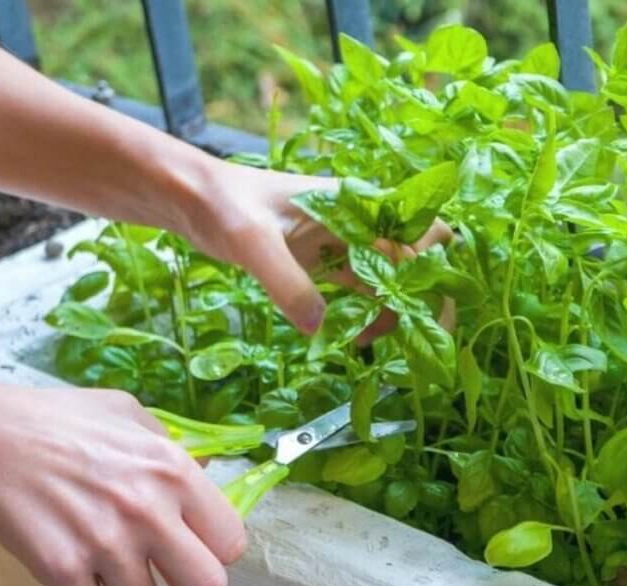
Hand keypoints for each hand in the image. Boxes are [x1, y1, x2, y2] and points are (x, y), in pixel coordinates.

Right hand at [0, 366, 244, 585]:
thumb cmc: (57, 420)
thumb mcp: (130, 414)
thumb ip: (174, 449)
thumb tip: (206, 477)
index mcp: (174, 471)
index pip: (231, 541)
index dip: (215, 545)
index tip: (199, 541)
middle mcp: (148, 511)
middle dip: (188, 579)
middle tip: (164, 562)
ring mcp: (106, 544)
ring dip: (125, 578)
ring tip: (99, 540)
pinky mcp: (62, 570)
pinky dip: (79, 581)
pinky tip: (66, 543)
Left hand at [181, 161, 452, 337]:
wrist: (192, 199)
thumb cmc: (224, 204)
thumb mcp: (251, 241)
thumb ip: (287, 283)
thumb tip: (321, 329)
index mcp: (358, 205)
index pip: (424, 233)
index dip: (434, 270)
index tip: (419, 310)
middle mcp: (362, 224)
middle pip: (419, 262)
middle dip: (424, 300)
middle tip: (415, 342)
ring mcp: (347, 244)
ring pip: (393, 281)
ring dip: (394, 312)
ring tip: (370, 344)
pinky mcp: (327, 263)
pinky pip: (363, 291)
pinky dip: (367, 315)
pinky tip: (350, 339)